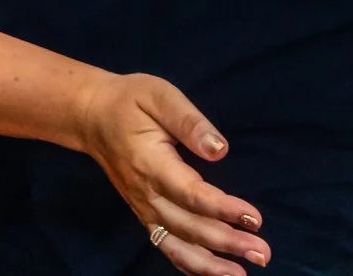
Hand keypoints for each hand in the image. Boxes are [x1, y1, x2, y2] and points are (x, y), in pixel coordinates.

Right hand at [74, 73, 267, 273]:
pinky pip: (165, 245)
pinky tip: (213, 273)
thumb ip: (189, 122)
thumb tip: (220, 150)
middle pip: (189, 226)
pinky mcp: (144, 213)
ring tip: (242, 275)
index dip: (223, 209)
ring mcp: (143, 208)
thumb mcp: (160, 95)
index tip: (254, 219)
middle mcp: (146, 194)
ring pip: (176, 245)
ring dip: (209, 264)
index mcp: (152, 164)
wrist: (91, 116)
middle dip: (227, 242)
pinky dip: (188, 264)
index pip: (191, 194)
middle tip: (262, 252)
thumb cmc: (129, 100)